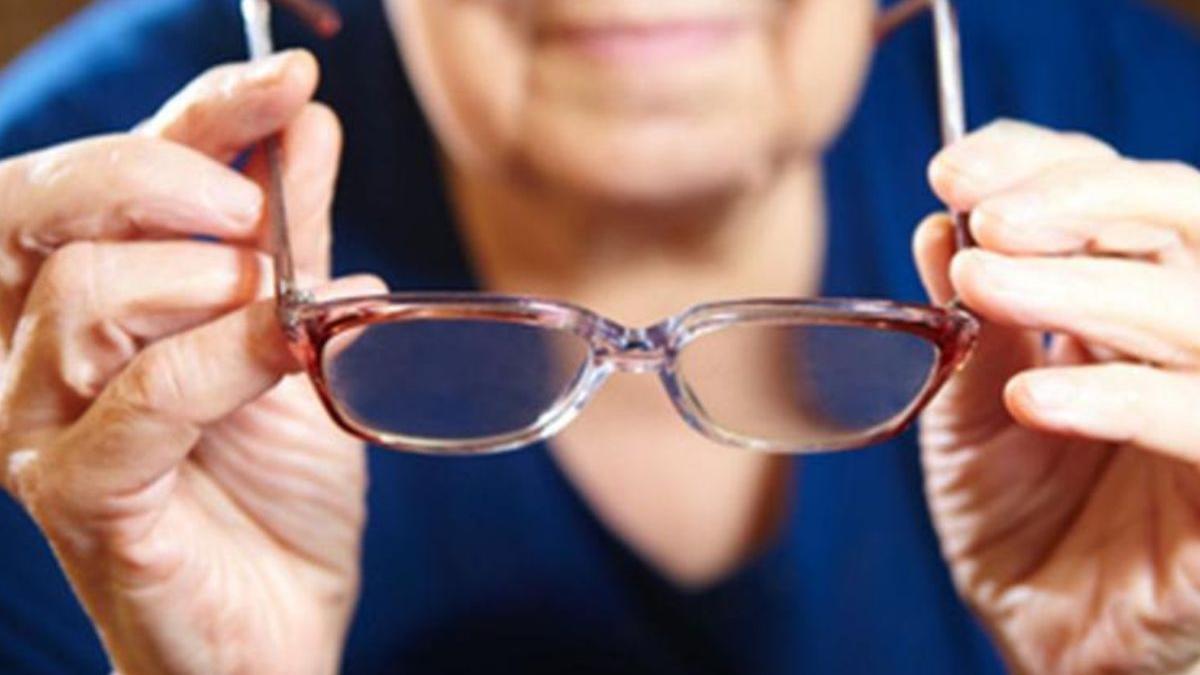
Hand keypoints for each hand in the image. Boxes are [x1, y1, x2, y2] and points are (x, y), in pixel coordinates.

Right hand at [0, 51, 380, 673]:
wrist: (283, 624)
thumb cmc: (281, 491)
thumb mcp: (302, 342)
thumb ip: (293, 239)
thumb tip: (306, 127)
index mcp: (85, 299)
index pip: (108, 174)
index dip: (199, 111)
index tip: (291, 78)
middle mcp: (35, 352)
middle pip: (42, 208)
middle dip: (165, 176)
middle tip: (257, 210)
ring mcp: (41, 426)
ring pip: (80, 296)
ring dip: (200, 280)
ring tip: (278, 307)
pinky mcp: (77, 496)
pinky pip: (133, 401)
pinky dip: (218, 358)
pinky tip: (282, 346)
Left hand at [915, 120, 1199, 673]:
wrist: (1049, 642)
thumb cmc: (1021, 527)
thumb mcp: (971, 417)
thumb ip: (967, 329)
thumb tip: (935, 228)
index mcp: (1129, 310)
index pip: (1114, 198)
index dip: (1044, 165)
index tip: (955, 169)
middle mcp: (1188, 342)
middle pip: (1184, 219)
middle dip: (1082, 198)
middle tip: (985, 214)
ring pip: (1196, 306)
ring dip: (1083, 283)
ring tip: (982, 283)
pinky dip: (1118, 398)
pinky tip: (1034, 394)